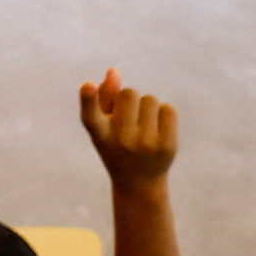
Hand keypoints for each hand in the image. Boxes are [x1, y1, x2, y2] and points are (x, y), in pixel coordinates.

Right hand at [78, 68, 178, 188]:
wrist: (140, 184)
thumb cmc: (116, 147)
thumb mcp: (104, 124)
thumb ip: (104, 96)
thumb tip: (113, 71)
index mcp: (100, 135)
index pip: (90, 115)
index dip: (88, 98)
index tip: (87, 85)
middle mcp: (121, 141)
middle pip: (129, 93)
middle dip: (129, 100)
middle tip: (128, 121)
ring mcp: (146, 145)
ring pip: (149, 99)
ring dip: (147, 107)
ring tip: (143, 128)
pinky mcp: (167, 147)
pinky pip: (168, 109)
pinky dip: (163, 114)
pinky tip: (157, 130)